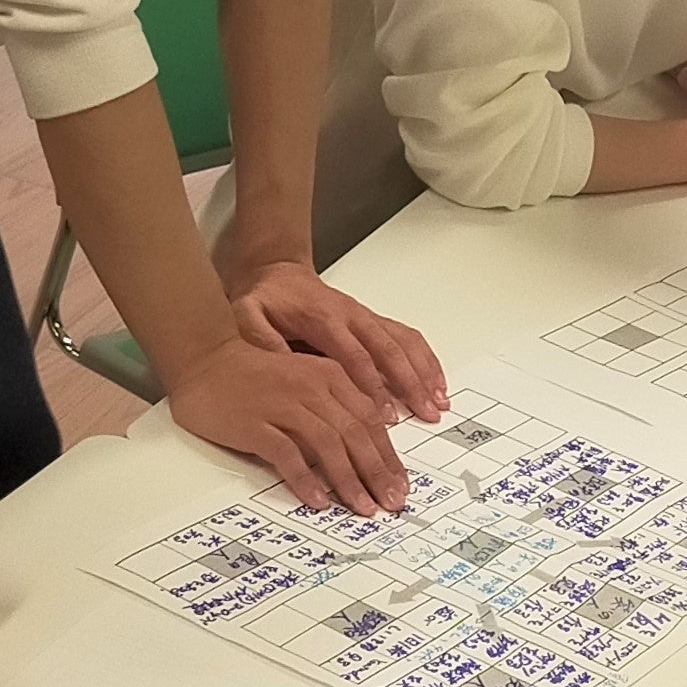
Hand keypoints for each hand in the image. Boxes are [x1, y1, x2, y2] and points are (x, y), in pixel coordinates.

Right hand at [164, 330, 410, 514]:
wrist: (205, 360)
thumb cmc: (255, 375)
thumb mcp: (306, 380)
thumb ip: (335, 406)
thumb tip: (364, 448)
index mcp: (329, 375)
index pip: (370, 420)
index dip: (389, 455)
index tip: (401, 484)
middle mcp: (311, 388)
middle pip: (356, 434)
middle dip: (378, 473)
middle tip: (392, 502)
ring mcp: (283, 405)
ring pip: (328, 445)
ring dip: (349, 480)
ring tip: (363, 506)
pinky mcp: (255, 424)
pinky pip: (287, 455)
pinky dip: (305, 479)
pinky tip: (318, 500)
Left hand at [226, 259, 449, 425]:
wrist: (277, 272)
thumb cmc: (265, 298)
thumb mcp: (247, 315)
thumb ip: (261, 340)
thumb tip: (281, 368)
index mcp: (324, 318)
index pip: (354, 355)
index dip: (371, 385)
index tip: (385, 413)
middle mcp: (352, 316)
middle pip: (389, 350)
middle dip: (410, 383)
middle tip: (425, 412)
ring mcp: (366, 317)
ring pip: (404, 343)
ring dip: (424, 373)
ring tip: (439, 403)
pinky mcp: (373, 322)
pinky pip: (406, 338)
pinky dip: (426, 360)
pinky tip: (437, 383)